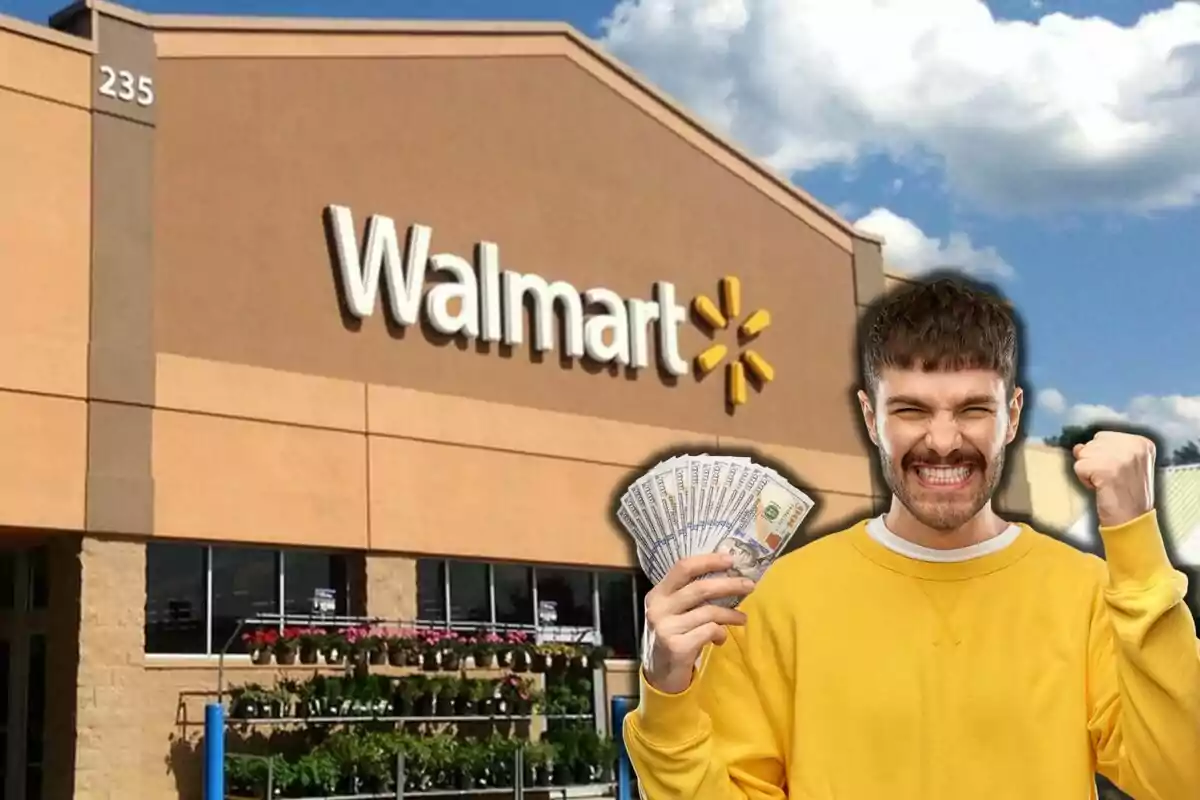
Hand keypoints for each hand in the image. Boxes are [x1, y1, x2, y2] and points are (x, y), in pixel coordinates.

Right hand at [643, 553, 755, 694]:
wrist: (661, 674)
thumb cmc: (675, 636)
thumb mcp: (676, 612)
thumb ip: (692, 595)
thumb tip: (728, 573)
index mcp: (658, 593)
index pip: (683, 568)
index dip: (708, 561)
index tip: (731, 560)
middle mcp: (658, 608)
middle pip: (699, 588)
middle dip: (729, 585)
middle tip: (749, 585)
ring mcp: (665, 627)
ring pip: (708, 612)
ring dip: (730, 614)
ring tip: (742, 619)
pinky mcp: (676, 646)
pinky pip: (709, 631)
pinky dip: (721, 633)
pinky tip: (721, 639)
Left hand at [1073, 431, 1155, 527]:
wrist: (1132, 519)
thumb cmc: (1126, 493)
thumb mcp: (1124, 464)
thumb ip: (1104, 449)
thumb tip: (1078, 447)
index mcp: (1142, 443)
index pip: (1103, 436)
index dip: (1102, 455)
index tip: (1116, 472)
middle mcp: (1133, 447)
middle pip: (1092, 443)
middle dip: (1093, 461)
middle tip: (1109, 479)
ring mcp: (1120, 457)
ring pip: (1083, 453)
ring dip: (1088, 471)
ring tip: (1106, 484)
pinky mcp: (1105, 469)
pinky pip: (1079, 466)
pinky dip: (1084, 480)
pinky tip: (1100, 488)